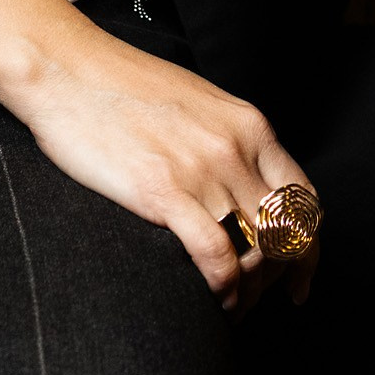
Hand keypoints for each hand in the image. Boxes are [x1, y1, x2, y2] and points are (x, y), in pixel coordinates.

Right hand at [10, 27, 318, 312]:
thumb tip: (240, 183)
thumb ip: (227, 140)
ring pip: (257, 252)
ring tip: (232, 307)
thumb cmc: (121, 84)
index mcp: (249, 125)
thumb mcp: (196, 102)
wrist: (67, 67)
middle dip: (280, 278)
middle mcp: (236, 149)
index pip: (304, 200)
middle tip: (261, 301)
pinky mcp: (165, 192)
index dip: (307, 248)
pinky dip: (224, 291)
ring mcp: (203, 171)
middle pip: (287, 233)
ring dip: (250, 292)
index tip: (298, 277)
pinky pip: (217, 258)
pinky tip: (214, 302)